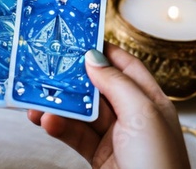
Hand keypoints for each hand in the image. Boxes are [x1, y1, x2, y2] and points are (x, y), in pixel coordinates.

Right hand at [27, 43, 190, 168]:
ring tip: (36, 98)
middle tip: (47, 65)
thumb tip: (93, 56)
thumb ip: (115, 83)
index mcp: (149, 101)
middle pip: (96, 87)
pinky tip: (45, 121)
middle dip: (71, 78)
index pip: (125, 66)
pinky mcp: (97, 154)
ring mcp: (112, 136)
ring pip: (80, 112)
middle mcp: (130, 116)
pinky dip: (57, 126)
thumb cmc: (158, 163)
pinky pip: (73, 134)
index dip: (103, 51)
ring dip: (57, 105)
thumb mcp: (141, 115)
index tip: (78, 38)